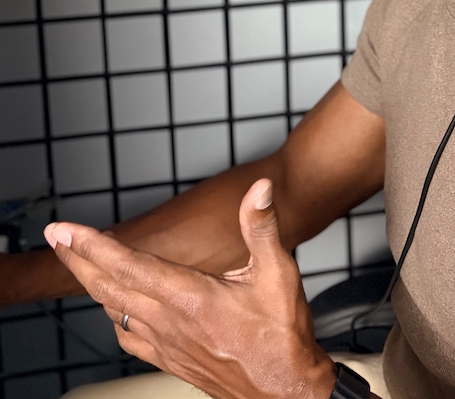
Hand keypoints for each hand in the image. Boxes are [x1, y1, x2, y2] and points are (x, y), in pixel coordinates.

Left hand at [44, 179, 337, 398]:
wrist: (285, 392)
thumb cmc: (281, 335)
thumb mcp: (279, 272)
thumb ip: (261, 227)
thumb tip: (258, 190)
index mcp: (191, 298)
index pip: (129, 266)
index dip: (93, 245)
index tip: (66, 230)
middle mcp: (171, 323)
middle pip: (108, 287)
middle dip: (77, 259)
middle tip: (55, 236)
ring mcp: (166, 345)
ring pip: (113, 311)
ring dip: (90, 283)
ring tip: (77, 262)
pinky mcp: (170, 360)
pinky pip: (127, 336)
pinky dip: (111, 314)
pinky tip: (112, 307)